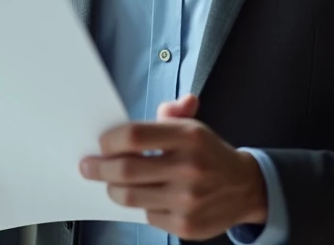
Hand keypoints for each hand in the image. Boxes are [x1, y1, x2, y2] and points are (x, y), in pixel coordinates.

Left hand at [79, 94, 267, 240]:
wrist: (246, 189)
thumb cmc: (209, 154)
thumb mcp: (195, 127)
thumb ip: (172, 113)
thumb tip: (165, 107)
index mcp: (189, 137)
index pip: (134, 136)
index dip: (110, 140)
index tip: (100, 143)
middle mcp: (189, 168)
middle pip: (126, 170)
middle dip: (99, 168)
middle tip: (87, 166)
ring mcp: (188, 200)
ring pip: (131, 196)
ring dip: (113, 189)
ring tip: (109, 183)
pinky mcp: (186, 225)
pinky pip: (147, 215)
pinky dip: (141, 206)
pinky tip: (144, 197)